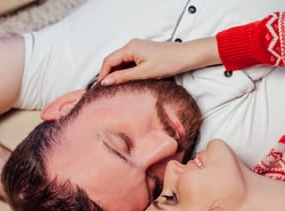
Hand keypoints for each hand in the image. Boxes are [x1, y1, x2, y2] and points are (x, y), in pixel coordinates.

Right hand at [98, 37, 218, 85]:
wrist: (186, 57)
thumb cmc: (168, 63)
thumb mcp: (144, 73)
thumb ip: (123, 77)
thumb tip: (106, 82)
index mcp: (130, 48)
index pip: (109, 61)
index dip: (102, 75)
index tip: (98, 89)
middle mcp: (131, 45)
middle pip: (113, 61)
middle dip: (107, 75)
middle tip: (103, 91)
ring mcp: (137, 49)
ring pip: (120, 62)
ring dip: (116, 74)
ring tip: (113, 89)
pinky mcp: (142, 53)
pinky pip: (128, 63)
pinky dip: (124, 72)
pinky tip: (125, 83)